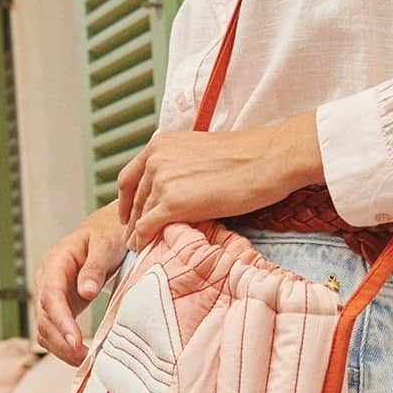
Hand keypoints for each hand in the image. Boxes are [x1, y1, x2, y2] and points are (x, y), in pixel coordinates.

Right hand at [33, 202, 127, 365]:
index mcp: (56, 261)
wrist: (105, 231)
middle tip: (83, 359)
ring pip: (44, 328)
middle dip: (61, 341)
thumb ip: (95, 268)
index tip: (75, 340)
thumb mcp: (106, 245)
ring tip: (84, 362)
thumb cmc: (107, 235)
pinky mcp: (60, 306)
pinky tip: (80, 357)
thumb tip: (86, 292)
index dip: (61, 320)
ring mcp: (51, 294)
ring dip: (60, 348)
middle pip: (44, 316)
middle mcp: (47, 279)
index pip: (51, 295)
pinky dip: (63, 346)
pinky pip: (53, 330)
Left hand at [117, 110, 324, 249]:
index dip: (125, 199)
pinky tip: (144, 248)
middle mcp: (156, 159)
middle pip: (134, 197)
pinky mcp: (173, 203)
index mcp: (161, 144)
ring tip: (140, 246)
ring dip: (138, 232)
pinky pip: (147, 227)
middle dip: (132, 219)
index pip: (130, 176)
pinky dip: (143, 240)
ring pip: (140, 214)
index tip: (127, 214)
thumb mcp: (201, 152)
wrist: (267, 159)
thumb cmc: (247, 157)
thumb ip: (181, 165)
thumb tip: (177, 187)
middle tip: (133, 237)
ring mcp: (163, 180)